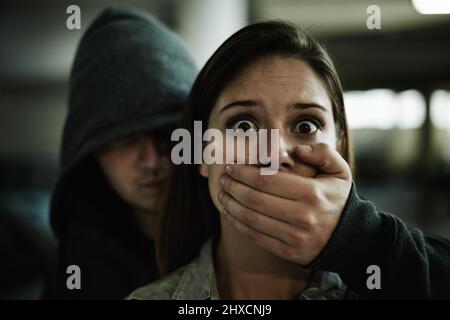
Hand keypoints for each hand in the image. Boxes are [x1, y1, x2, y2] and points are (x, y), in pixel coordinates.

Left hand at [218, 143, 351, 264]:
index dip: (243, 172)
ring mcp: (294, 237)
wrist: (349, 237)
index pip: (266, 180)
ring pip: (252, 219)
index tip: (232, 166)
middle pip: (255, 199)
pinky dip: (238, 224)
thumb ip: (322, 153)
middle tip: (223, 178)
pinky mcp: (288, 251)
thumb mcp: (340, 171)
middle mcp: (302, 216)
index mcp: (311, 193)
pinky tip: (230, 213)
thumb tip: (297, 150)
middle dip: (233, 187)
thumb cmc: (337, 199)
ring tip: (222, 193)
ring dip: (231, 205)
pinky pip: (256, 237)